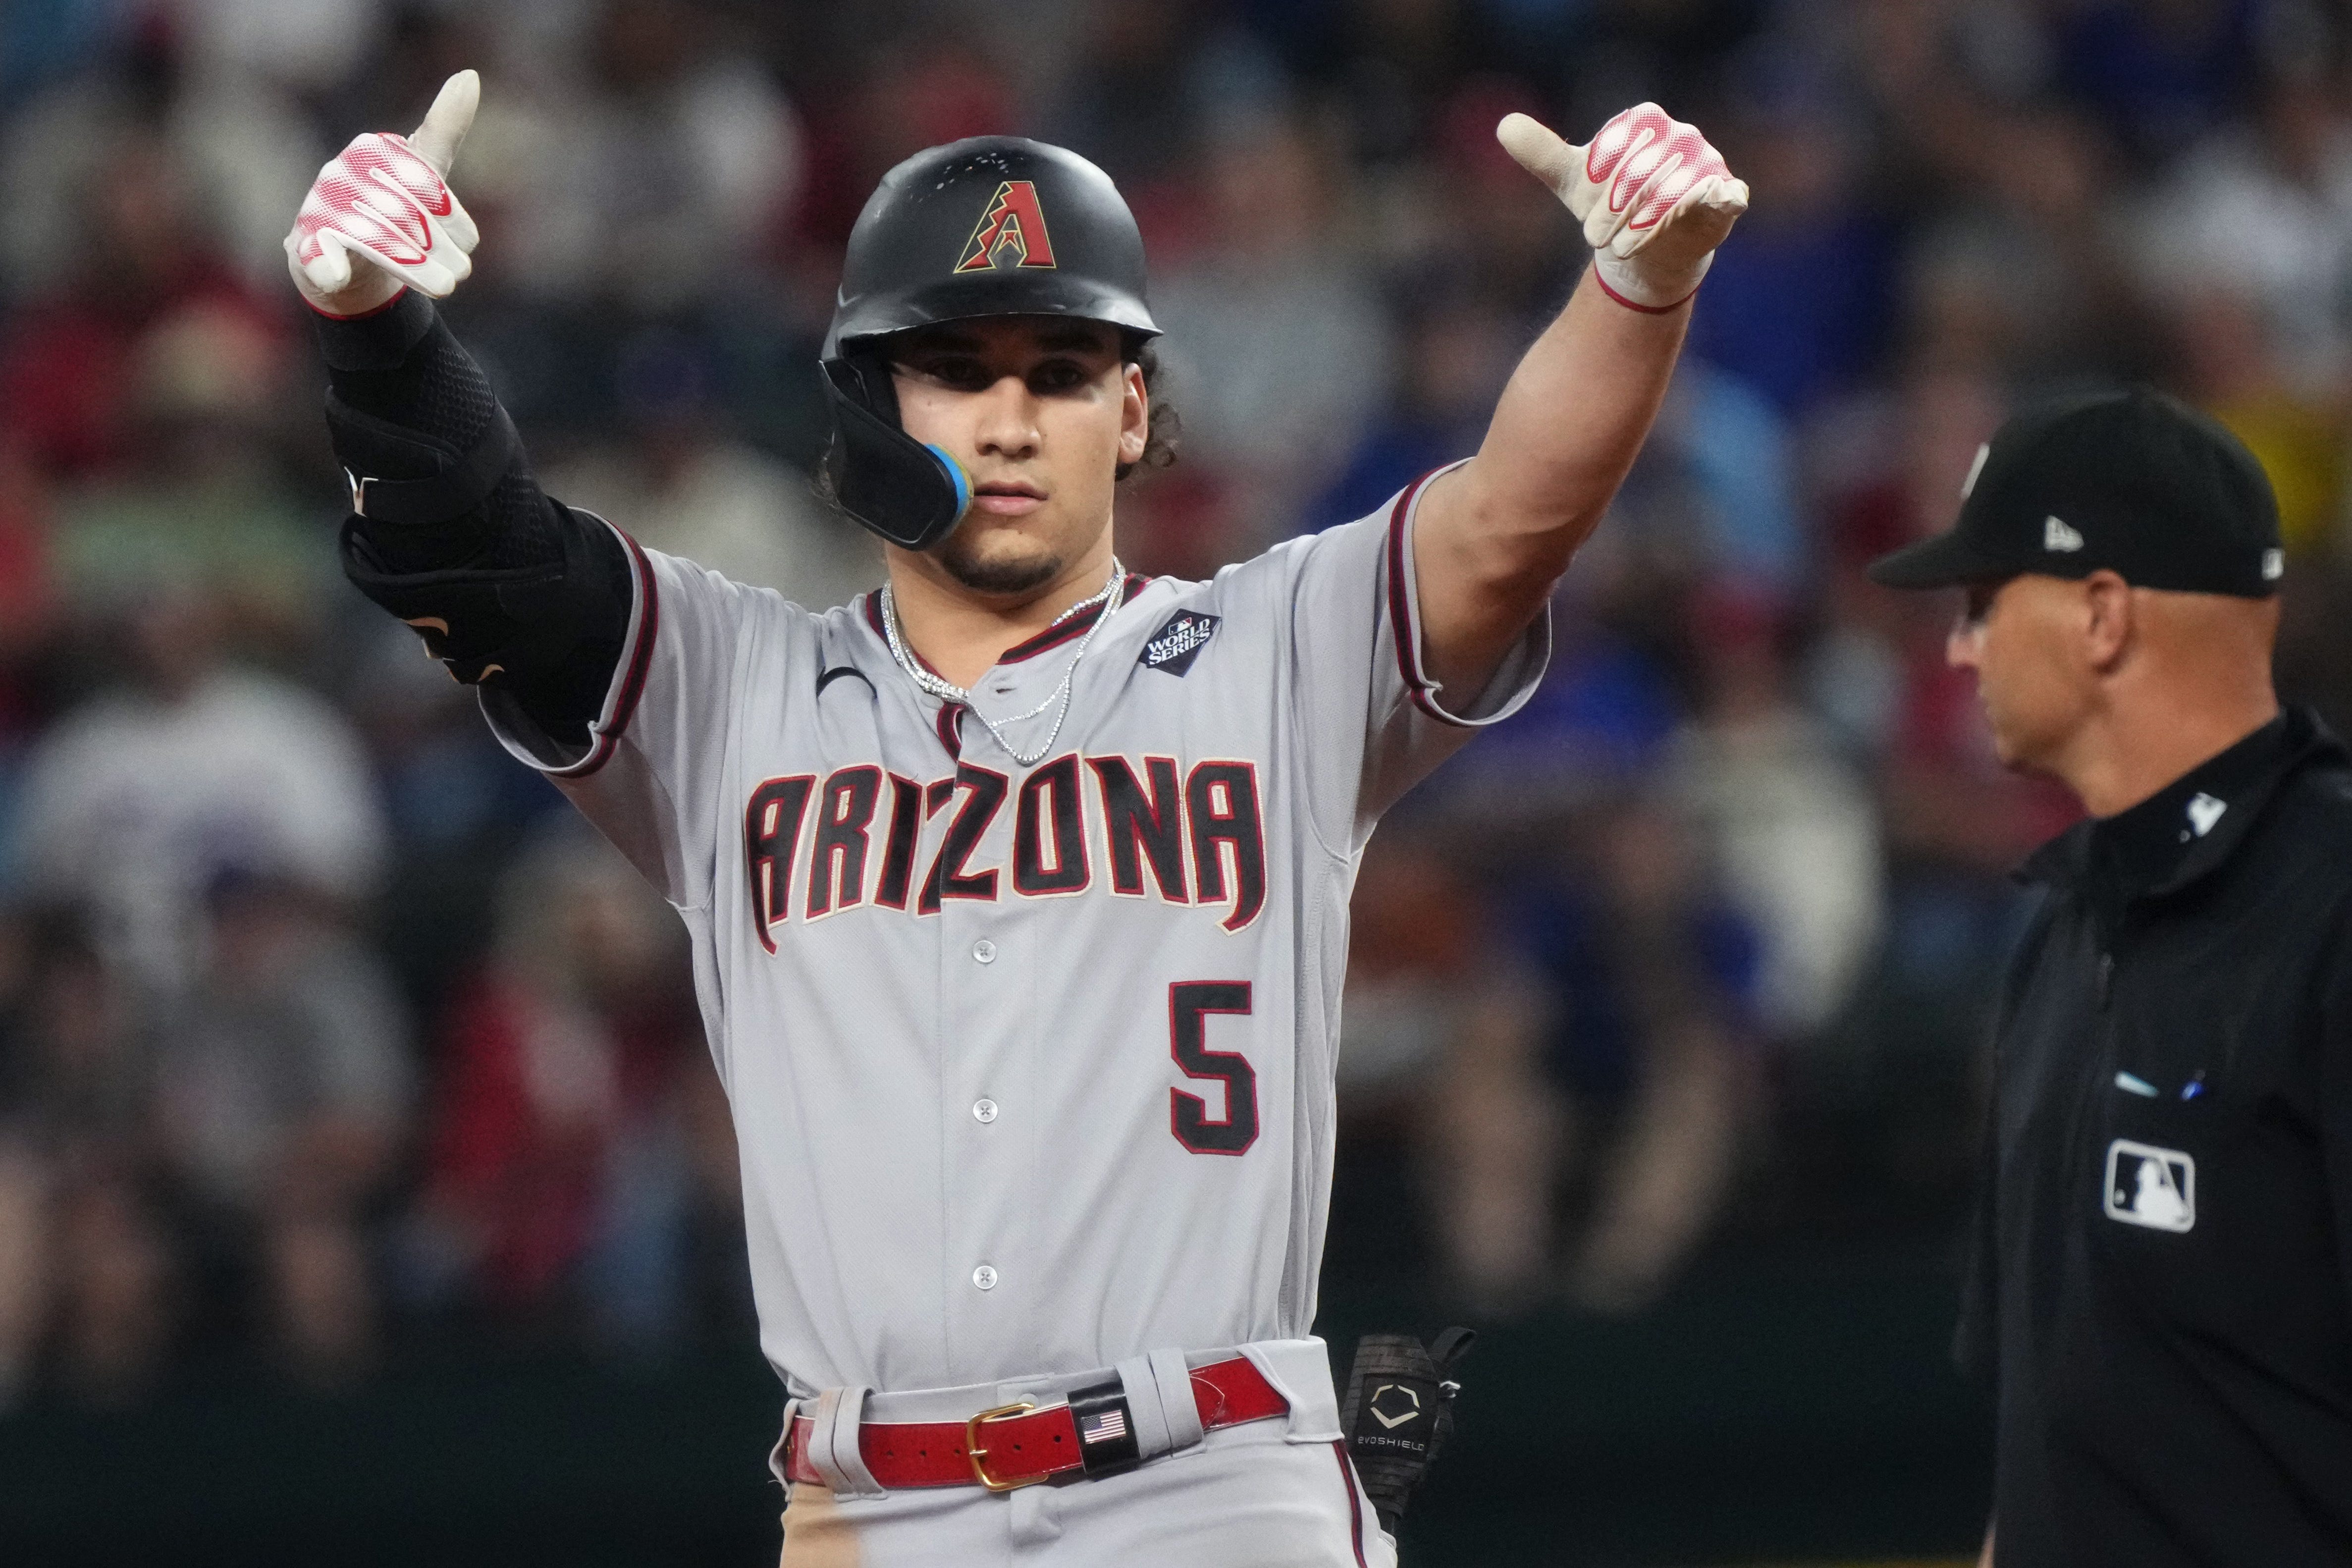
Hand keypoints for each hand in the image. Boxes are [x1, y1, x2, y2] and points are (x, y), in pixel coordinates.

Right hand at [285, 70, 481, 317]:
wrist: (347, 259)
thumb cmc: (391, 206)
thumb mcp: (422, 168)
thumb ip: (445, 128)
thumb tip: (470, 76)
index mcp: (370, 150)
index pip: (419, 181)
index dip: (449, 216)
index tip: (468, 241)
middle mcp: (340, 173)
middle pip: (399, 213)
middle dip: (435, 247)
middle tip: (460, 273)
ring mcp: (319, 208)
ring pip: (371, 238)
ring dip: (412, 267)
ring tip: (443, 286)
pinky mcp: (304, 245)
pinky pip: (316, 254)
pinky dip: (327, 267)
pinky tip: (339, 277)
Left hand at [1497, 103, 1748, 311]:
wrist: (1646, 245)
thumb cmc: (1611, 205)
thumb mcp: (1573, 182)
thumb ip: (1542, 154)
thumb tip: (1505, 126)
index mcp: (1644, 121)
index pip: (1618, 148)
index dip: (1598, 185)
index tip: (1583, 213)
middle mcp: (1680, 135)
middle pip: (1644, 171)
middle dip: (1615, 210)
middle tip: (1595, 239)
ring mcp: (1707, 162)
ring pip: (1676, 190)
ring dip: (1645, 223)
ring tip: (1621, 249)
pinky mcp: (1726, 192)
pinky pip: (1724, 192)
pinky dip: (1717, 197)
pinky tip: (1708, 204)